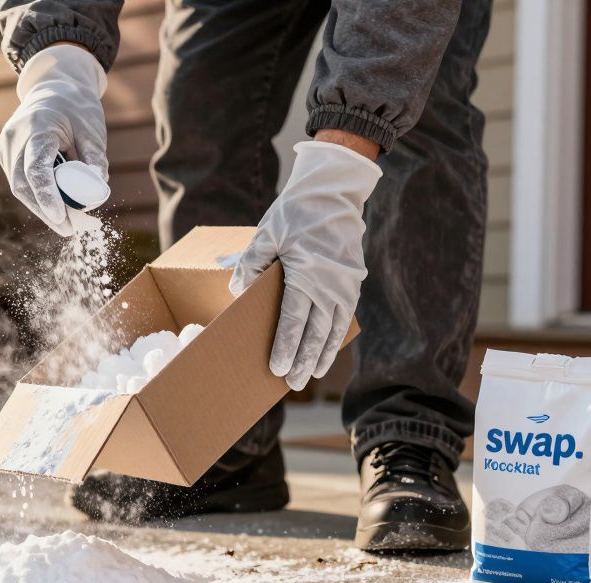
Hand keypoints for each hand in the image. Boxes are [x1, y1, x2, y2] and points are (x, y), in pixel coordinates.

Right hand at [0, 44, 108, 235]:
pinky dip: (36, 196)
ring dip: (40, 208)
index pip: (36, 168)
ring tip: (64, 224)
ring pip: (19, 186)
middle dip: (45, 211)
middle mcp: (14, 138)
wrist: (52, 86)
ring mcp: (6, 146)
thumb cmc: (75, 105)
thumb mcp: (91, 126)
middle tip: (68, 229)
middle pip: (24, 184)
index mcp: (36, 127)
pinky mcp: (6, 154)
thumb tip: (99, 191)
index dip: (47, 196)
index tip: (61, 217)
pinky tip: (53, 208)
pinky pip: (19, 181)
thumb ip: (94, 156)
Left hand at [229, 141, 381, 390]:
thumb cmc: (296, 211)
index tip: (278, 368)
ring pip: (333, 329)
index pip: (293, 320)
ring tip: (312, 374)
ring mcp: (345, 284)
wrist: (335, 190)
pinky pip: (344, 315)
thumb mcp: (267, 233)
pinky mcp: (352, 280)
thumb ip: (251, 262)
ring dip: (322, 354)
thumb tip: (238, 290)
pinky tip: (328, 348)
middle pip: (315, 333)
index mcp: (306, 274)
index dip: (285, 346)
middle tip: (293, 383)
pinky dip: (335, 335)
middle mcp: (330, 284)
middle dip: (303, 360)